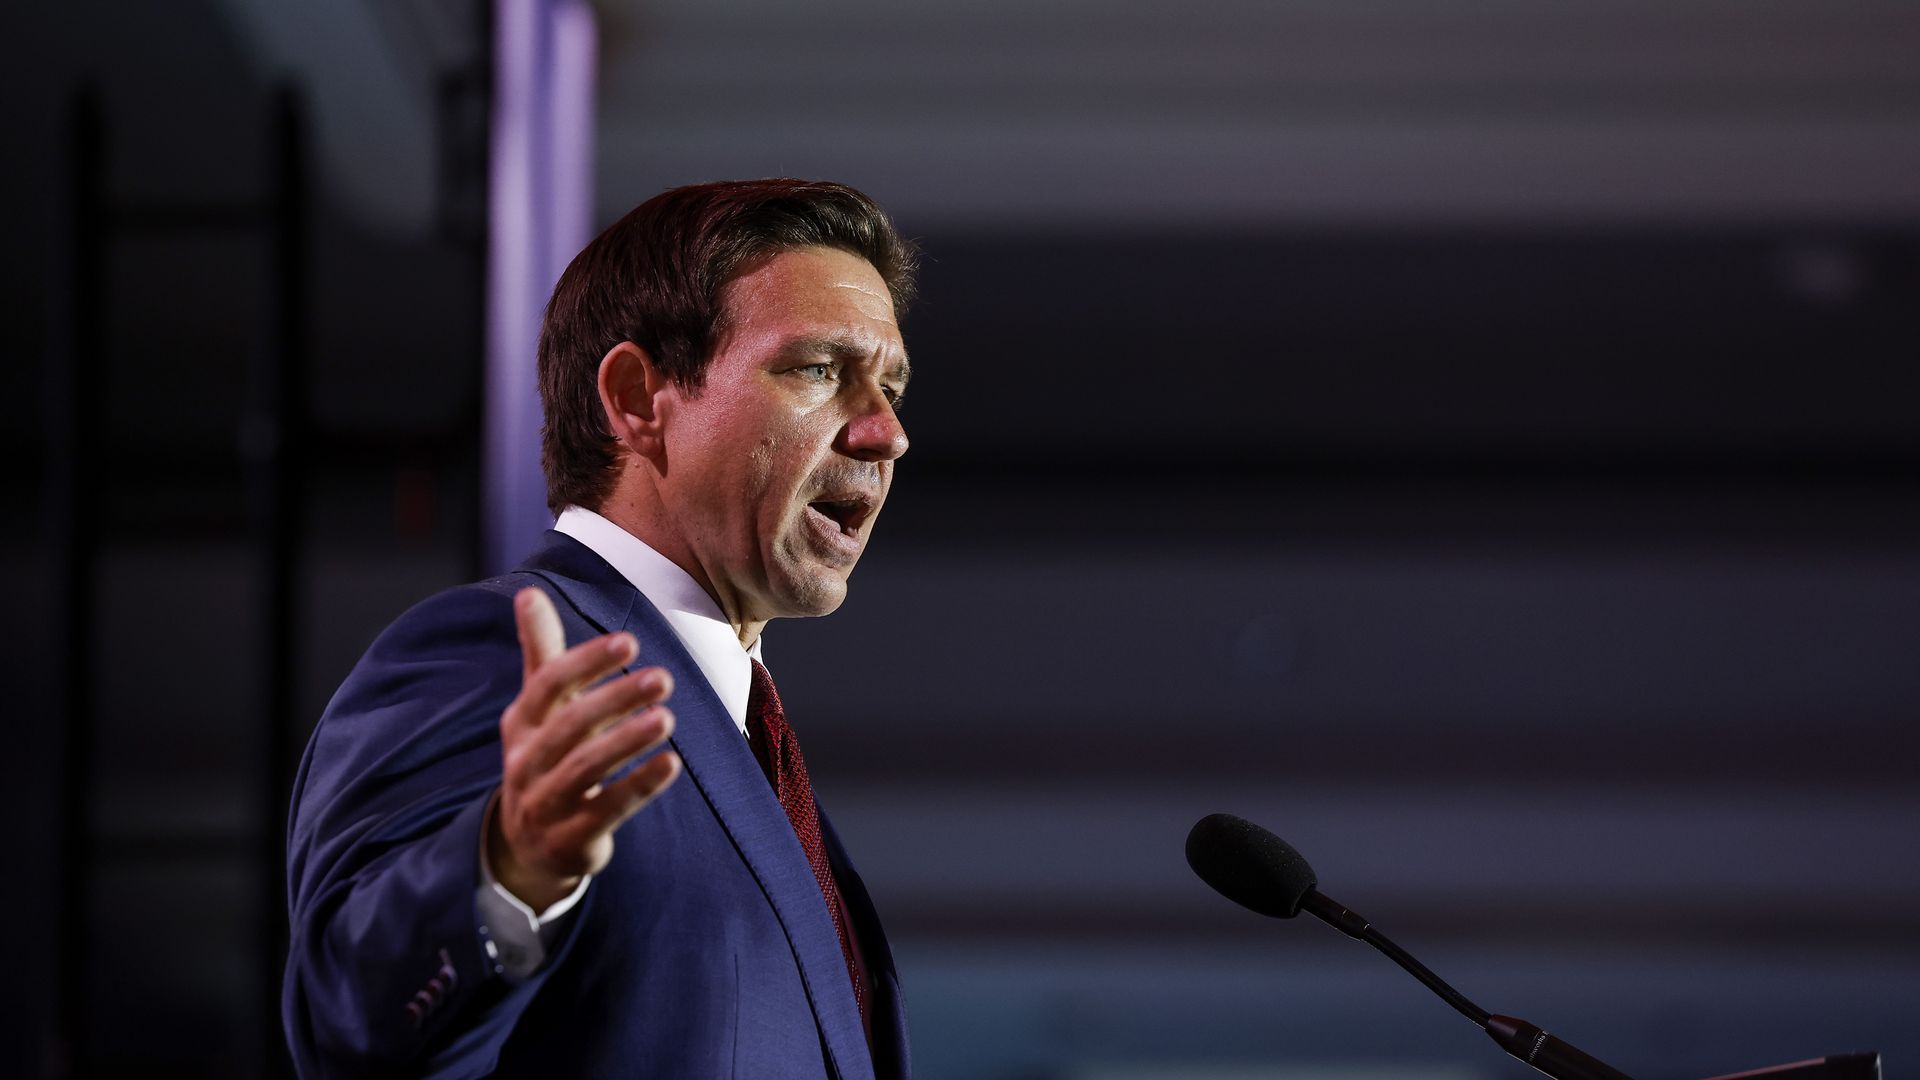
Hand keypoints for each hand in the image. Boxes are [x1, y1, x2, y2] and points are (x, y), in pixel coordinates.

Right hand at [487, 587, 681, 910]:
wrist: (528, 847)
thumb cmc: (546, 758)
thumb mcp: (538, 709)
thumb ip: (540, 652)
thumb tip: (527, 591)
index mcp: (520, 723)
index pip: (548, 685)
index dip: (586, 662)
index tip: (630, 642)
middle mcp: (526, 762)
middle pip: (568, 726)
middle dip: (614, 699)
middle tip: (664, 677)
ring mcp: (545, 803)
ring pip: (584, 769)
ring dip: (626, 742)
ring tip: (668, 718)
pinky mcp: (570, 839)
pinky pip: (606, 811)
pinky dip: (639, 787)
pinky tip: (672, 765)